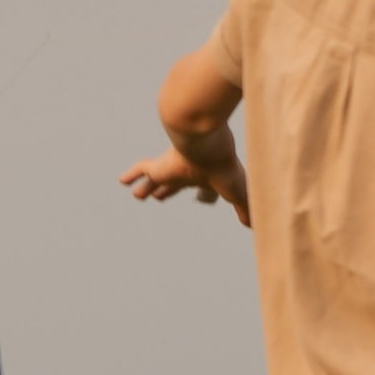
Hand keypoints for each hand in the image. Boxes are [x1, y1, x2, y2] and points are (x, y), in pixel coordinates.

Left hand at [119, 145, 250, 226]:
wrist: (211, 148)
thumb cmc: (225, 169)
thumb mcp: (237, 194)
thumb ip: (244, 209)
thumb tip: (253, 226)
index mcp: (204, 175)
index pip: (199, 185)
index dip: (198, 190)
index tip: (200, 192)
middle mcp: (186, 171)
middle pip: (174, 183)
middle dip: (168, 189)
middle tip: (159, 196)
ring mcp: (171, 168)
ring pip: (156, 178)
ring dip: (148, 187)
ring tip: (138, 195)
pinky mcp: (159, 166)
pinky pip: (141, 169)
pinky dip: (131, 175)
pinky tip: (122, 181)